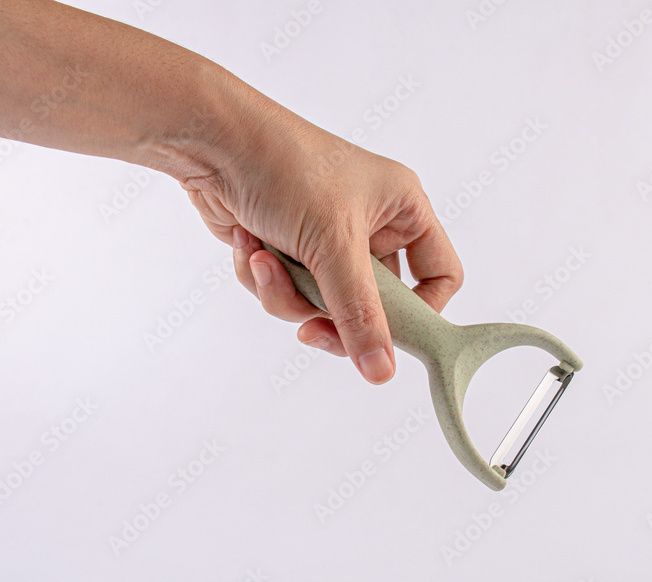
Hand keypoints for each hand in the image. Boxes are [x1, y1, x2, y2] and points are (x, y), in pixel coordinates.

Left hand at [182, 99, 462, 383]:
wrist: (210, 141)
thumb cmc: (284, 167)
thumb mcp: (333, 245)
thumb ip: (359, 314)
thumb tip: (382, 371)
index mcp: (403, 210)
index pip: (440, 275)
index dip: (423, 312)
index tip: (392, 339)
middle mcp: (371, 224)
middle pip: (374, 304)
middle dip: (332, 312)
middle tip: (310, 328)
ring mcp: (327, 238)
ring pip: (322, 304)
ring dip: (286, 294)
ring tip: (261, 262)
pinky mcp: (287, 248)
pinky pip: (286, 291)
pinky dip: (261, 278)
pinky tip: (245, 244)